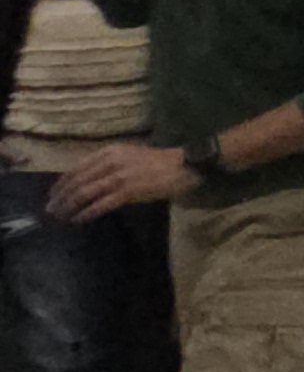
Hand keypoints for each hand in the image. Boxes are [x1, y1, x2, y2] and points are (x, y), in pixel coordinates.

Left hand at [48, 141, 192, 222]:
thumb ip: (108, 164)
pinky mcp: (129, 191)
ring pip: (85, 193)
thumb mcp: (128, 156)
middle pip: (77, 182)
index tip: (52, 196)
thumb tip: (87, 181)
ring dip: (70, 207)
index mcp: (109, 152)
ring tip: (61, 217)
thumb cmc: (158, 162)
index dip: (61, 184)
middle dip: (61, 198)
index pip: (76, 168)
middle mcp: (110, 162)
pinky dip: (87, 212)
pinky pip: (101, 204)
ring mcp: (119, 176)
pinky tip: (79, 219)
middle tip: (51, 210)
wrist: (184, 165)